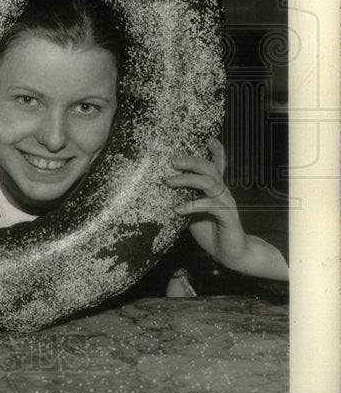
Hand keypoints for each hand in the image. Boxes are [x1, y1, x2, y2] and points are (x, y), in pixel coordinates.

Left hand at [165, 137, 287, 280]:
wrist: (229, 254)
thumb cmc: (209, 230)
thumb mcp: (191, 211)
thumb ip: (183, 198)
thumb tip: (163, 186)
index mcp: (215, 188)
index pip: (218, 165)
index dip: (216, 151)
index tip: (209, 138)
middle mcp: (222, 192)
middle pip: (210, 169)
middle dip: (191, 161)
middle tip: (172, 160)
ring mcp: (226, 203)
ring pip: (210, 183)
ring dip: (188, 179)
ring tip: (168, 181)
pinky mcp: (227, 217)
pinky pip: (211, 205)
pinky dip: (192, 205)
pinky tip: (178, 209)